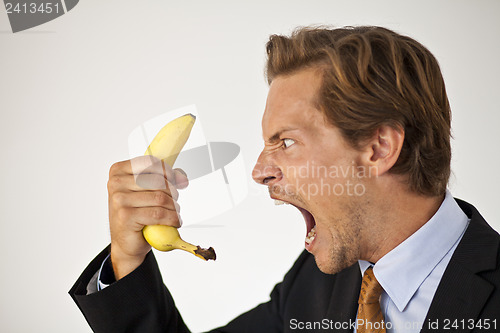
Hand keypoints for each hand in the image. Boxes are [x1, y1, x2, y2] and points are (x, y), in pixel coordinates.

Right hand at [107, 155, 188, 279]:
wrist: (126, 242)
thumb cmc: (137, 214)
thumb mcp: (148, 191)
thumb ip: (165, 178)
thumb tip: (183, 178)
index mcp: (119, 171)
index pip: (150, 162)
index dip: (168, 171)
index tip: (176, 181)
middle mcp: (116, 183)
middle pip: (158, 180)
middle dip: (173, 192)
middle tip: (174, 203)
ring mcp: (119, 200)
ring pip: (161, 197)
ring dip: (174, 207)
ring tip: (174, 213)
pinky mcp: (126, 216)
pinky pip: (159, 213)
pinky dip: (172, 218)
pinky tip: (175, 222)